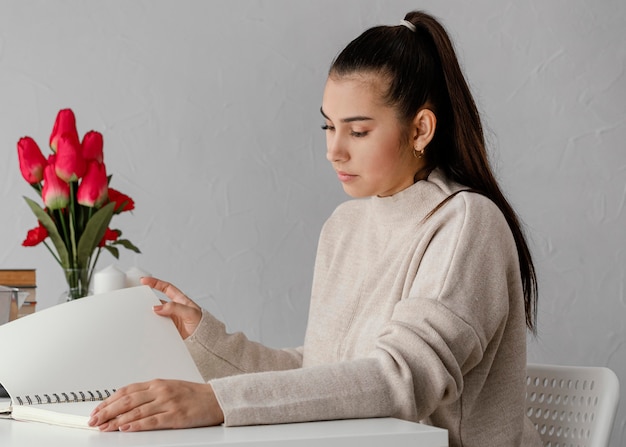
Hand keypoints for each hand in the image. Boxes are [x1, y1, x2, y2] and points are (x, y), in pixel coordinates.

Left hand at [88, 379, 223, 431]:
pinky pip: (152, 421)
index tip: (97, 409)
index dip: (108, 400)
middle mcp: (161, 391)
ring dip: (116, 420)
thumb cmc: (194, 395)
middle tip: (94, 420)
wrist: (217, 399)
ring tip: (104, 427)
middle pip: (127, 400)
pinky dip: (136, 425)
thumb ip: (150, 394)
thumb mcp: (170, 388)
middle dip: (107, 411)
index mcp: (158, 383)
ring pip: (136, 411)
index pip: (126, 390)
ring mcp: (168, 403)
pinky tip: (125, 428)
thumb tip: (127, 403)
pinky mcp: (175, 416)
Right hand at [141, 277, 201, 338]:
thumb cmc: (202, 323)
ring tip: (142, 315)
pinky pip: (157, 326)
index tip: (144, 281)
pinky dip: (152, 326)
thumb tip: (158, 307)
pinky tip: (149, 327)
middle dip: (148, 300)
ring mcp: (170, 318)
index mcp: (180, 300)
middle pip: (157, 301)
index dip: (155, 283)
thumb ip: (174, 308)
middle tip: (138, 300)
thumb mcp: (190, 312)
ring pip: (156, 314)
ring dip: (149, 315)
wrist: (204, 340)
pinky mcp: (168, 329)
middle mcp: (173, 308)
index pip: (166, 288)